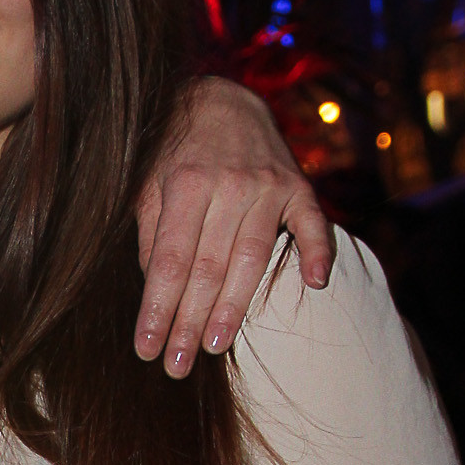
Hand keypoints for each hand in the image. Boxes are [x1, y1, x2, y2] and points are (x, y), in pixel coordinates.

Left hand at [135, 77, 333, 377]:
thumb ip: (150, 234)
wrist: (221, 98)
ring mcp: (269, 186)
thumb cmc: (174, 150)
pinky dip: (318, 253)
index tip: (147, 350)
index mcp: (186, 184)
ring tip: (215, 346)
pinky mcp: (299, 187)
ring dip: (235, 306)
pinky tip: (313, 286)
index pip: (170, 262)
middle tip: (177, 366)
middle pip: (208, 268)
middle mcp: (230, 185)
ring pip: (253, 258)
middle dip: (190, 323)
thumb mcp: (147, 182)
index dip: (158, 310)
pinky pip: (314, 225)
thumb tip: (155, 289)